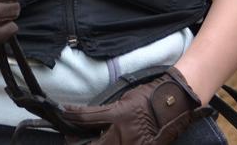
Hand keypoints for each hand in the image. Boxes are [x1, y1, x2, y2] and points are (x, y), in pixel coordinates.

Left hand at [61, 66, 213, 144]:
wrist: (173, 105)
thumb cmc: (149, 97)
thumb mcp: (123, 99)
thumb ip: (107, 112)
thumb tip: (88, 119)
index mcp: (118, 115)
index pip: (87, 118)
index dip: (72, 116)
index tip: (63, 114)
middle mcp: (123, 134)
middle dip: (78, 143)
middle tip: (71, 138)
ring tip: (86, 143)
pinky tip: (107, 142)